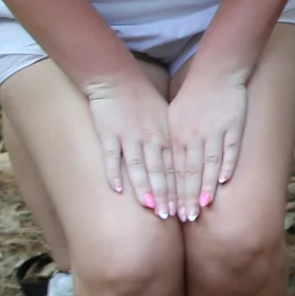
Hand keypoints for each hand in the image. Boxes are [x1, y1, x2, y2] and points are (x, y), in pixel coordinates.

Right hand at [85, 74, 179, 217]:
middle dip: (166, 194)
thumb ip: (170, 142)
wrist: (116, 79)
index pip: (175, 167)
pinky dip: (115, 173)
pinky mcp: (108, 133)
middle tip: (170, 216)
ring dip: (145, 188)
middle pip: (159, 170)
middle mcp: (150, 138)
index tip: (185, 207)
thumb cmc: (142, 101)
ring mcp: (129, 136)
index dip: (180, 188)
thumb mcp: (164, 119)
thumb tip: (182, 166)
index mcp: (165, 135)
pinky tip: (118, 190)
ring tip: (151, 207)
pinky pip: (112, 156)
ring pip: (139, 166)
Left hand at [162, 72, 249, 220]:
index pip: (174, 170)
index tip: (171, 212)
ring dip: (206, 186)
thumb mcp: (175, 118)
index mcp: (177, 134)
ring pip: (209, 163)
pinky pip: (229, 149)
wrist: (217, 71)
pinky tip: (223, 181)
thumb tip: (167, 169)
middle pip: (189, 171)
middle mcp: (193, 135)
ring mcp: (214, 130)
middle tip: (186, 217)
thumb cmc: (193, 97)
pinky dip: (227, 165)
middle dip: (187, 196)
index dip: (173, 192)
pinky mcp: (233, 125)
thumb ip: (172, 143)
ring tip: (204, 205)